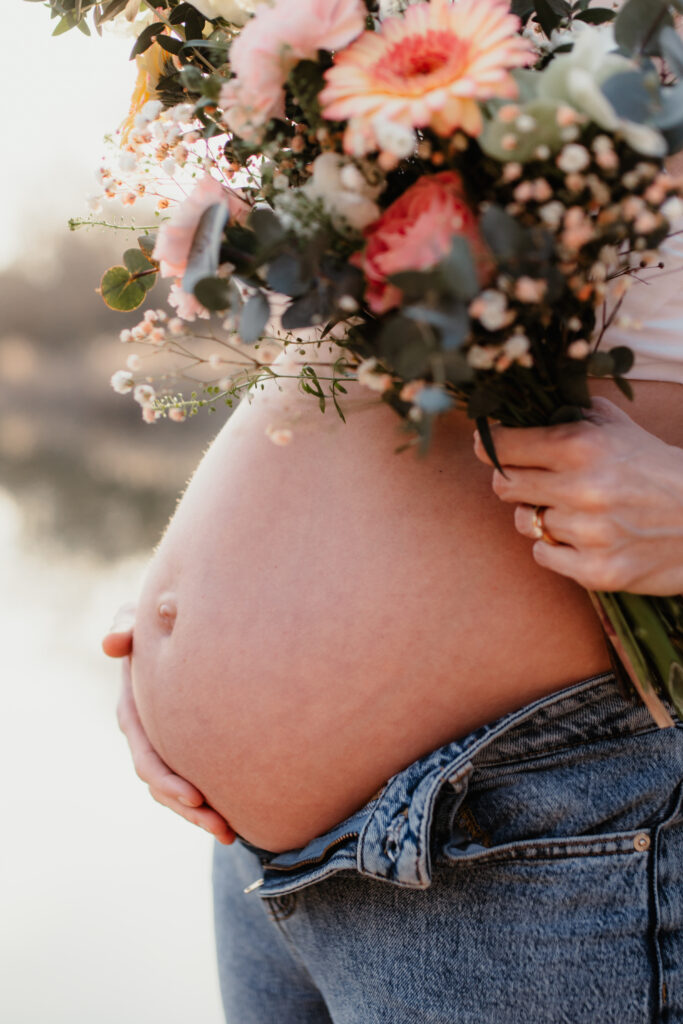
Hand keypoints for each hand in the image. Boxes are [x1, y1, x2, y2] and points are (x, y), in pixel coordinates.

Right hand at [103, 605, 235, 844]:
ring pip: (177, 792)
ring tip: (230, 833)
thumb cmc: (157, 620)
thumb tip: (113, 642)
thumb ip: (125, 625)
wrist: (183, 625)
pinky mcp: (189, 747)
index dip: (167, 778)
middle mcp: (147, 735)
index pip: (146, 754)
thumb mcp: (138, 618)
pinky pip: (195, 783)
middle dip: (188, 808)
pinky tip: (238, 820)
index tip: (196, 795)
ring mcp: (167, 745)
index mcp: (134, 713)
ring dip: (200, 816)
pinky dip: (211, 803)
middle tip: (219, 824)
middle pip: (162, 784)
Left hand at [473, 397, 682, 594]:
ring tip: (571, 510)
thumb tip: (527, 407)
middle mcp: (582, 488)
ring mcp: (588, 533)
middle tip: (534, 480)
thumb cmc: (660, 470)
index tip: (489, 445)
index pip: (504, 446)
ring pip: (525, 522)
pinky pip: (543, 555)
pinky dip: (555, 547)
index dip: (493, 445)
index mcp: (583, 445)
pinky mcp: (596, 570)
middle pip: (505, 486)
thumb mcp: (621, 429)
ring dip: (540, 514)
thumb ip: (573, 416)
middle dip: (513, 480)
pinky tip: (581, 537)